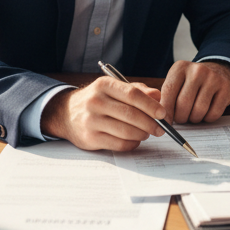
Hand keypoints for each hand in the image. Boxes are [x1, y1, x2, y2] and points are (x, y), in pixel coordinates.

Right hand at [40, 77, 165, 151]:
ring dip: (142, 134)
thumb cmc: (98, 100)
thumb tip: (158, 96)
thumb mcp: (114, 89)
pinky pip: (118, 144)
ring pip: (126, 131)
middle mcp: (96, 101)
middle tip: (160, 128)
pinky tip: (135, 140)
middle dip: (150, 123)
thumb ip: (138, 90)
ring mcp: (91, 121)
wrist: (67, 113)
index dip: (150, 105)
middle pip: (130, 114)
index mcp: (104, 85)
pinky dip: (132, 144)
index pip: (132, 94)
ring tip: (147, 133)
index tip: (163, 113)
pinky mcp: (90, 138)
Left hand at [161, 60, 229, 124]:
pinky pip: (213, 114)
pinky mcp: (225, 88)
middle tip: (181, 118)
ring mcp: (213, 78)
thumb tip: (162, 119)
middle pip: (183, 104)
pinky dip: (207, 118)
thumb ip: (167, 97)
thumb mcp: (177, 81)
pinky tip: (205, 111)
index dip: (165, 110)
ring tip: (193, 114)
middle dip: (180, 117)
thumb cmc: (192, 82)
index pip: (169, 91)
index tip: (164, 122)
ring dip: (194, 119)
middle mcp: (197, 70)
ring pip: (198, 111)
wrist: (217, 71)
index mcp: (180, 67)